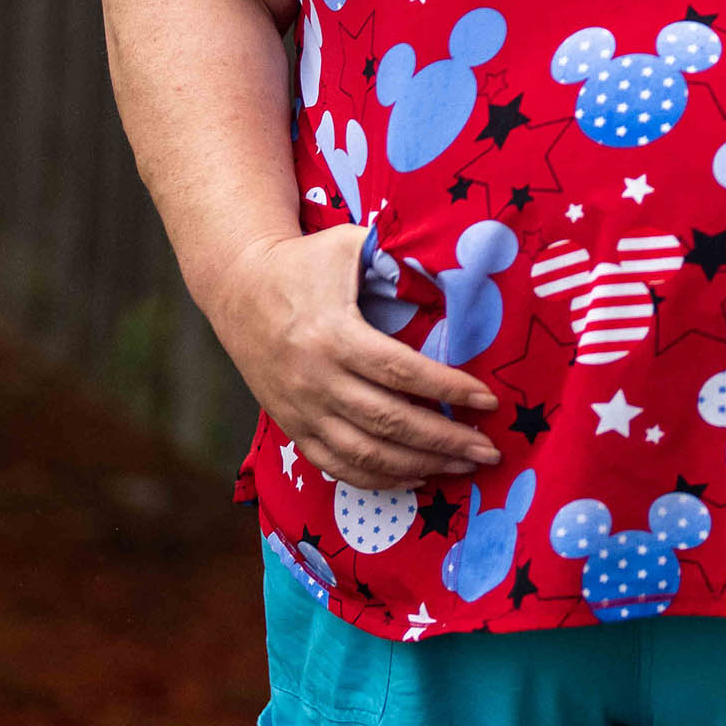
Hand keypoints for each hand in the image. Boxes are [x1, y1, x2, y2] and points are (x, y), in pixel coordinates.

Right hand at [205, 223, 501, 493]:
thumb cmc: (304, 263)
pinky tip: (415, 478)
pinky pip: (337, 465)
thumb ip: (397, 258)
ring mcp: (301, 409)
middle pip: (390, 422)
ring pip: (366, 453)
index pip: (401, 372)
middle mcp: (315, 379)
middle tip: (488, 449)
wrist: (237, 288)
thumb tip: (458, 270)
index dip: (447, 389)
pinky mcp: (292, 426)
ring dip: (420, 466)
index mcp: (334, 334)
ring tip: (463, 467)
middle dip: (445, 440)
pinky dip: (379, 479)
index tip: (487, 399)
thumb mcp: (349, 246)